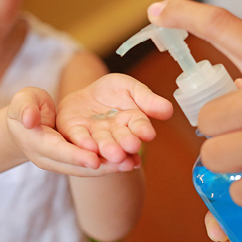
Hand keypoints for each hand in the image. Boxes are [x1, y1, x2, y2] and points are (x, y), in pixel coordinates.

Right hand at [7, 87, 135, 175]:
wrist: (24, 123)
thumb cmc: (24, 107)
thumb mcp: (22, 101)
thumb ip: (25, 107)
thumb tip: (29, 119)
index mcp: (37, 144)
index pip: (58, 152)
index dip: (76, 156)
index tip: (95, 160)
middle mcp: (50, 159)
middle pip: (78, 166)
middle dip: (102, 166)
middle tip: (125, 164)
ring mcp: (61, 163)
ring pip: (88, 168)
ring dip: (110, 167)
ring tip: (132, 163)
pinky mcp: (72, 161)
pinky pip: (91, 164)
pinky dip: (110, 164)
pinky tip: (131, 161)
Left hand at [56, 73, 173, 167]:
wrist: (85, 95)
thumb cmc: (111, 92)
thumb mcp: (129, 87)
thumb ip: (146, 98)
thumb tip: (168, 110)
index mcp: (131, 122)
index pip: (139, 126)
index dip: (143, 130)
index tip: (148, 133)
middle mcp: (114, 133)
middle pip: (121, 139)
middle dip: (126, 143)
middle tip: (130, 146)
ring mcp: (94, 135)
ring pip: (102, 143)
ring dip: (108, 149)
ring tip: (113, 154)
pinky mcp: (74, 131)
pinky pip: (79, 137)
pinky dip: (84, 143)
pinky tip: (89, 147)